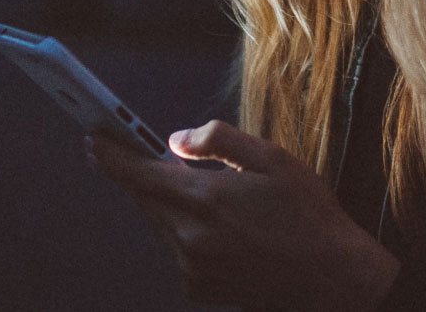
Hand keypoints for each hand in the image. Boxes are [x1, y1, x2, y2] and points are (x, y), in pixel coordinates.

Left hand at [87, 120, 400, 310]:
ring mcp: (191, 266)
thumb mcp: (272, 159)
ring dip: (171, 206)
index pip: (137, 173)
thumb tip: (176, 140)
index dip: (110, 154)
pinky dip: (187, 234)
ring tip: (214, 199)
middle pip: (145, 198)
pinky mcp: (197, 287)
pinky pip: (177, 250)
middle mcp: (190, 236)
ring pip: (161, 224)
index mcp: (205, 198)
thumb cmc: (307, 215)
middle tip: (161, 159)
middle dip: (147, 177)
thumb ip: (217, 141)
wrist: (332, 279)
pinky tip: (224, 230)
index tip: (93, 138)